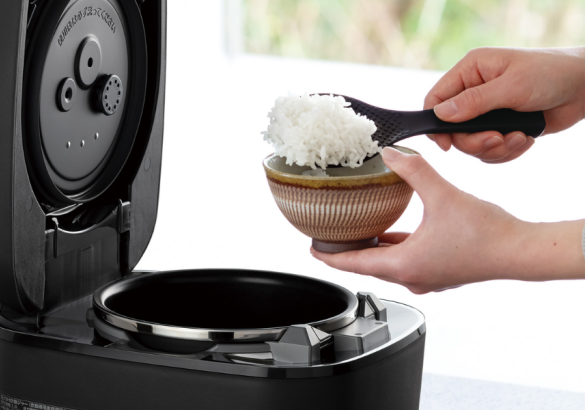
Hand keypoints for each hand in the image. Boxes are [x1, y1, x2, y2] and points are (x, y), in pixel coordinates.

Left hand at [311, 148, 584, 292]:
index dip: (329, 257)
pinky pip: (407, 259)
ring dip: (371, 249)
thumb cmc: (485, 234)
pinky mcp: (440, 270)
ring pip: (388, 263)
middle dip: (347, 252)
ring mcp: (427, 276)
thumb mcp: (442, 195)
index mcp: (404, 265)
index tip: (312, 251)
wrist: (520, 250)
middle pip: (367, 265)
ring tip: (356, 232)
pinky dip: (394, 247)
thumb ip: (414, 170)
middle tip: (329, 237)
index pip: (353, 264)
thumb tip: (391, 152)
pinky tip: (394, 231)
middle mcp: (412, 275)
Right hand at [425, 47, 584, 162]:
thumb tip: (441, 114)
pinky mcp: (500, 128)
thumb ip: (474, 102)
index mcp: (470, 71)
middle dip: (474, 141)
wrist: (584, 89)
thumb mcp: (511, 87)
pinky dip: (506, 151)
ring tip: (518, 138)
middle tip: (496, 140)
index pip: (436, 99)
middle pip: (452, 129)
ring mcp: (486, 112)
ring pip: (471, 144)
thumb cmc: (550, 74)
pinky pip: (489, 151)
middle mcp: (474, 91)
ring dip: (494, 148)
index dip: (435, 123)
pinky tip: (524, 139)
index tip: (446, 144)